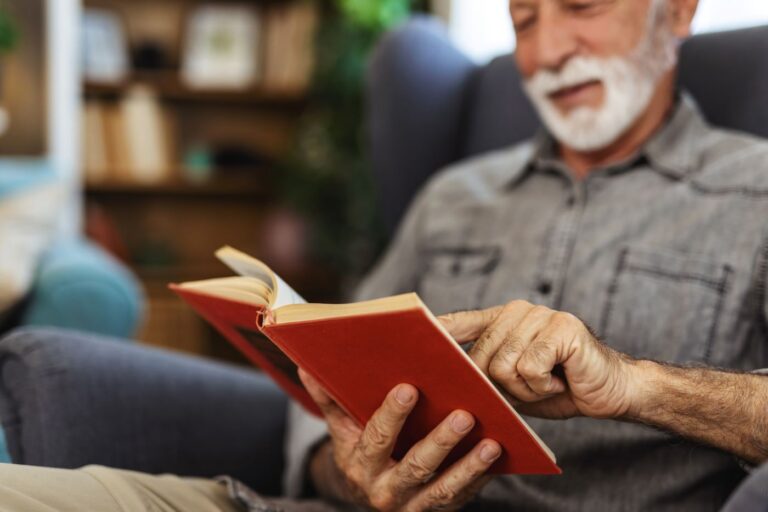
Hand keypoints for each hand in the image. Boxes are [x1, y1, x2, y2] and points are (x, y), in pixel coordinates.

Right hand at [298, 369, 501, 510]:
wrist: (368, 494)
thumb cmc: (359, 448)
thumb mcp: (341, 427)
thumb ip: (329, 397)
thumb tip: (306, 363)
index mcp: (359, 465)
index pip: (376, 438)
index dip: (392, 415)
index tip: (410, 388)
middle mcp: (384, 491)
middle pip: (416, 466)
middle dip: (441, 442)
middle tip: (465, 415)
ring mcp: (413, 507)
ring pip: (444, 488)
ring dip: (469, 467)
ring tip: (491, 443)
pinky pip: (462, 498)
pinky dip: (481, 479)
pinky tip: (498, 458)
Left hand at [439, 301, 637, 419]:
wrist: (609, 391)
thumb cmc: (557, 387)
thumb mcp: (513, 383)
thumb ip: (486, 374)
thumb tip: (448, 380)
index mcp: (502, 320)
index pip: (461, 322)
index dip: (435, 329)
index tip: (407, 330)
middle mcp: (518, 311)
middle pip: (481, 357)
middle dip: (502, 385)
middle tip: (533, 385)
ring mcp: (540, 315)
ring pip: (503, 365)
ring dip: (526, 388)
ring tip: (548, 381)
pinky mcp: (562, 327)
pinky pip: (529, 367)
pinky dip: (543, 385)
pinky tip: (561, 378)